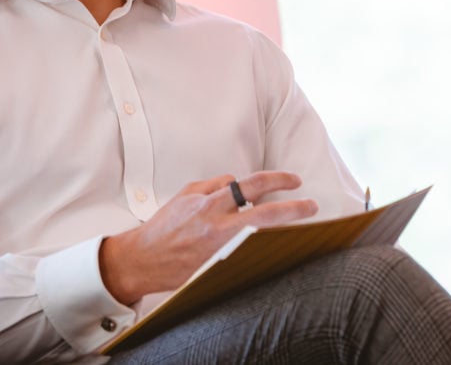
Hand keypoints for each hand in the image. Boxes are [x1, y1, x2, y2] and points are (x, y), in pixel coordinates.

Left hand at [99, 171, 317, 304]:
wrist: (139, 259)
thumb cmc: (176, 270)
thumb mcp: (213, 265)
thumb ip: (238, 245)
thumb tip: (262, 235)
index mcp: (220, 234)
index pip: (267, 215)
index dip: (294, 210)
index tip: (311, 207)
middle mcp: (211, 210)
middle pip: (255, 183)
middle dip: (281, 180)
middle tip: (296, 182)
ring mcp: (198, 197)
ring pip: (234, 182)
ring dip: (246, 190)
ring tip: (249, 202)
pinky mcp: (187, 190)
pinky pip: (216, 184)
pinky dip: (223, 191)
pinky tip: (221, 204)